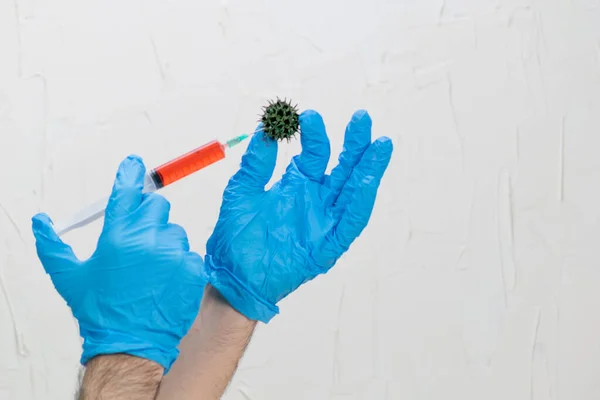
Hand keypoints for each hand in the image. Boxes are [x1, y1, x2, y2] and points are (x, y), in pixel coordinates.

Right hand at [32, 155, 205, 371]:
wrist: (130, 345)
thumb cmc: (98, 311)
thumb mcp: (68, 278)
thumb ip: (53, 245)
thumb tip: (41, 221)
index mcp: (117, 237)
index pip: (126, 192)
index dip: (130, 174)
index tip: (135, 164)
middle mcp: (147, 240)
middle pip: (157, 205)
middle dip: (148, 215)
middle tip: (139, 237)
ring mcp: (174, 255)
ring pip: (174, 231)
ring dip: (163, 242)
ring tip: (150, 269)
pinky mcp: (192, 269)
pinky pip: (188, 254)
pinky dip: (178, 263)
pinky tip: (165, 281)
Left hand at [204, 110, 392, 321]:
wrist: (231, 275)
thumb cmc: (235, 236)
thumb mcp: (241, 191)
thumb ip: (256, 163)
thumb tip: (265, 129)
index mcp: (297, 185)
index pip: (316, 154)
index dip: (316, 135)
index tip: (308, 116)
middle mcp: (315, 201)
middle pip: (343, 168)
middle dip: (355, 144)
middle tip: (362, 118)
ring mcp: (323, 222)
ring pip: (353, 192)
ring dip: (368, 170)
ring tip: (379, 145)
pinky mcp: (327, 246)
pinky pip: (349, 223)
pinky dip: (360, 202)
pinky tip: (366, 181)